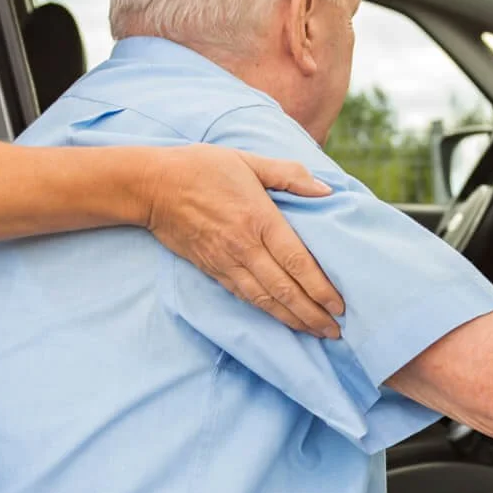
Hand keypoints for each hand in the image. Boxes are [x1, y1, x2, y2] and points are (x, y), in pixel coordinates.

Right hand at [143, 145, 345, 337]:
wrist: (152, 186)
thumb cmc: (202, 167)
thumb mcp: (248, 160)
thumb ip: (289, 175)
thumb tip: (326, 190)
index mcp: (259, 218)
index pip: (297, 261)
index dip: (320, 287)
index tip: (340, 304)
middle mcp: (244, 246)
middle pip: (285, 289)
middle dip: (312, 313)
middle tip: (336, 330)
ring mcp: (226, 262)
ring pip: (264, 300)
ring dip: (293, 319)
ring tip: (316, 332)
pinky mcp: (212, 270)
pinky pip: (244, 297)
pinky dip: (267, 312)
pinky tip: (282, 319)